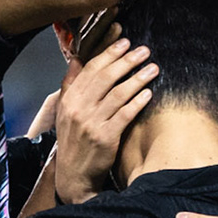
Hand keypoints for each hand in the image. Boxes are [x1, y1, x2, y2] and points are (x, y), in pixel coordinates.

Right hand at [50, 38, 157, 204]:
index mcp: (69, 99)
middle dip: (127, 61)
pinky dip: (138, 102)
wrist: (74, 174)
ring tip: (153, 68)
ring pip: (118, 94)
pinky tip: (148, 93)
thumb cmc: (73, 140)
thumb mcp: (65, 111)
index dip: (109, 53)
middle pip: (106, 78)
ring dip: (138, 78)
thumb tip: (78, 59)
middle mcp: (79, 108)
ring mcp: (92, 123)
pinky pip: (125, 114)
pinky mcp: (106, 138)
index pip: (91, 69)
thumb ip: (71, 85)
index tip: (125, 42)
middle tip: (144, 51)